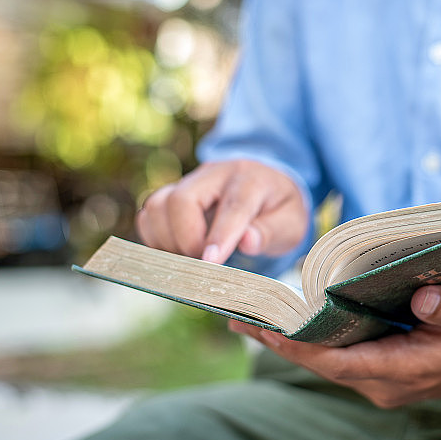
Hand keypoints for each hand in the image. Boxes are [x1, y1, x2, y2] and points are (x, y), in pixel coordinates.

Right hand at [136, 159, 307, 262]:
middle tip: (205, 264)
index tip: (210, 263)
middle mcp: (215, 175)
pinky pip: (149, 215)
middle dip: (187, 239)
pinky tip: (178, 252)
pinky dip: (156, 239)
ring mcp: (189, 182)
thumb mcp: (291, 223)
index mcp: (251, 179)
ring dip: (168, 240)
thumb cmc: (278, 209)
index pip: (232, 206)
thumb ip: (271, 232)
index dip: (219, 235)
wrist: (265, 187)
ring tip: (192, 259)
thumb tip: (247, 242)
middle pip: (182, 200)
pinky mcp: (172, 195)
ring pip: (158, 205)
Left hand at [230, 286, 440, 407]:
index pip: (336, 361)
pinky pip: (338, 357)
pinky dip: (313, 341)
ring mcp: (382, 379)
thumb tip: (421, 298)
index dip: (297, 346)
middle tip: (238, 316)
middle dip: (279, 342)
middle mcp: (383, 382)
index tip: (263, 327)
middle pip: (320, 363)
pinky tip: (295, 323)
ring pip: (326, 361)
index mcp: (401, 371)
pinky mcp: (383, 369)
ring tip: (254, 317)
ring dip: (291, 342)